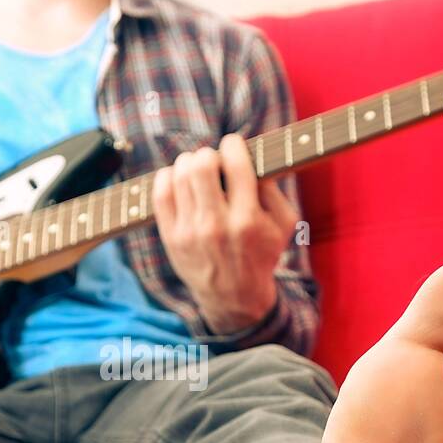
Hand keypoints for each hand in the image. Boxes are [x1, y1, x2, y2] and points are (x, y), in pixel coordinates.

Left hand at [152, 133, 298, 333]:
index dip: (233, 145)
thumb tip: (250, 158)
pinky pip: (160, 194)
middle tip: (213, 160)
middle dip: (208, 154)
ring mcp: (190, 232)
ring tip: (196, 169)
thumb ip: (273, 190)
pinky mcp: (171, 238)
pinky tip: (178, 179)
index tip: (233, 145)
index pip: (235, 165)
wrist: (235, 298)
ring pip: (179, 175)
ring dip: (188, 163)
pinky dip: (167, 177)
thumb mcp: (283, 225)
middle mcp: (217, 225)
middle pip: (201, 166)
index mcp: (248, 220)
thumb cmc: (261, 255)